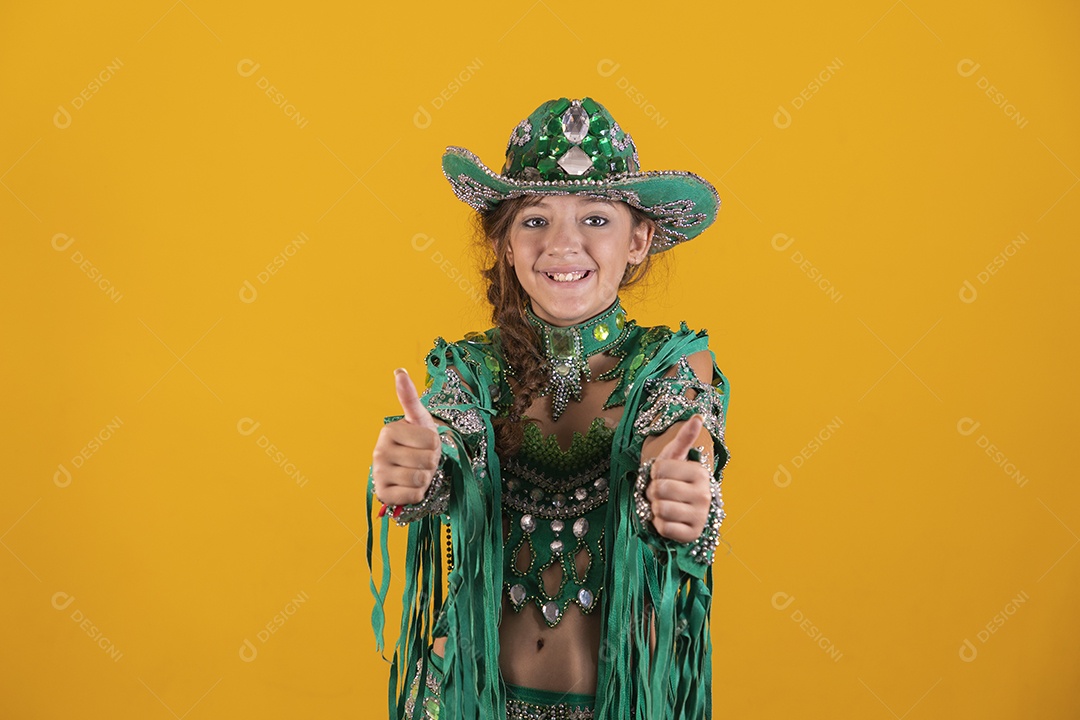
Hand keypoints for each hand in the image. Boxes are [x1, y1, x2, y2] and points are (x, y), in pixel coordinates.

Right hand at [371, 368, 441, 505]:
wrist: (408, 469)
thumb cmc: (417, 443)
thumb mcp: (418, 419)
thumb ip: (410, 397)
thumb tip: (399, 370)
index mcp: (389, 431)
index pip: (432, 440)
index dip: (435, 444)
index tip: (424, 444)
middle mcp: (379, 451)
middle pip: (427, 461)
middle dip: (431, 462)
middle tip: (421, 459)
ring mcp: (378, 473)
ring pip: (421, 479)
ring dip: (426, 478)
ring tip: (417, 471)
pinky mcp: (383, 494)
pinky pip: (414, 496)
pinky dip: (418, 493)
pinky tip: (409, 486)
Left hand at [644, 414, 711, 542]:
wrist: (686, 512)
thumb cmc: (676, 481)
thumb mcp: (677, 459)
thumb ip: (684, 438)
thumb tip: (697, 416)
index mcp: (700, 473)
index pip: (659, 469)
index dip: (654, 474)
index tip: (662, 477)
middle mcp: (704, 494)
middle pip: (659, 490)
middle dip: (653, 492)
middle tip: (660, 494)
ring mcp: (700, 516)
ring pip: (660, 509)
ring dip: (655, 509)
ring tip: (664, 506)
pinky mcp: (692, 535)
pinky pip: (663, 528)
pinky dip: (659, 525)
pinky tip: (668, 521)